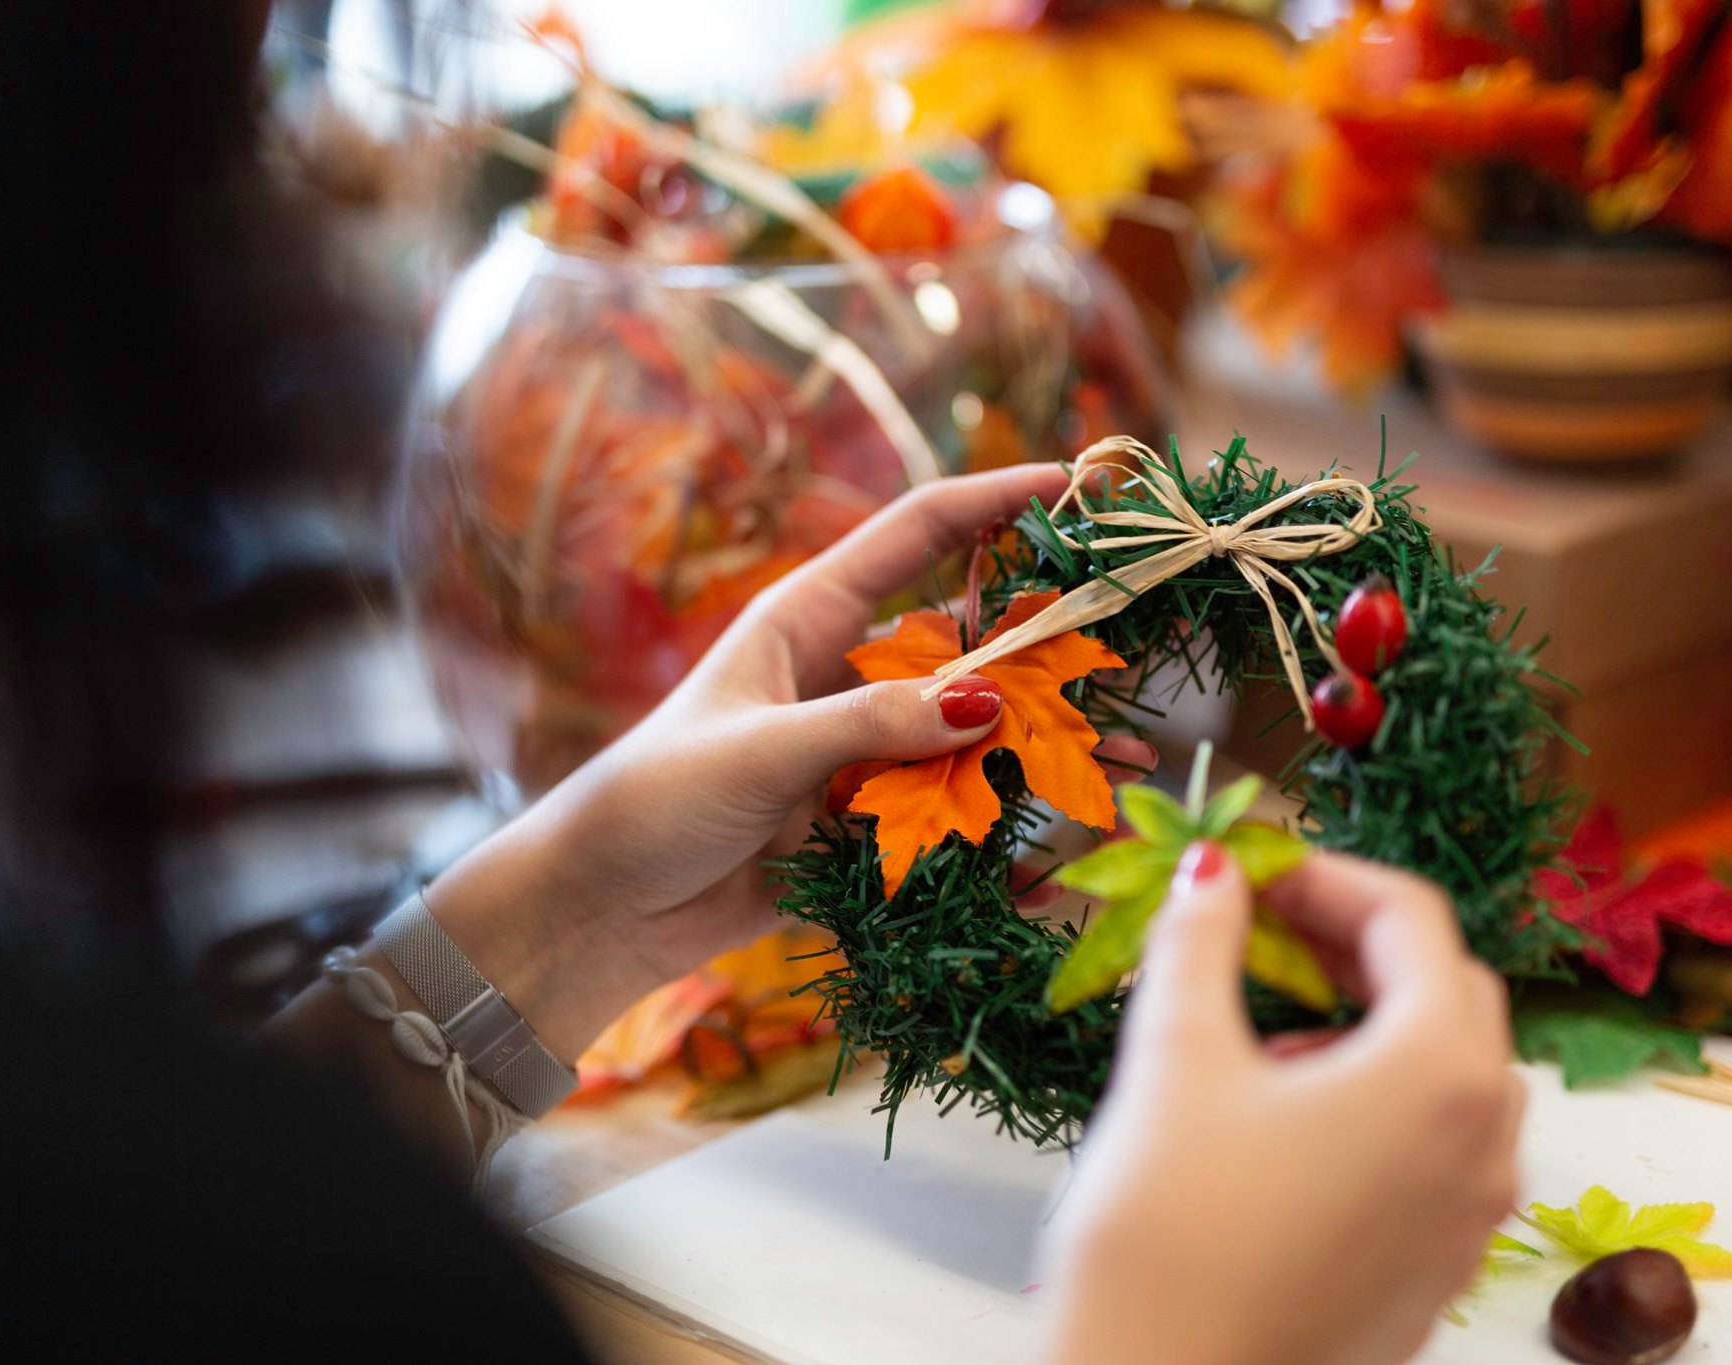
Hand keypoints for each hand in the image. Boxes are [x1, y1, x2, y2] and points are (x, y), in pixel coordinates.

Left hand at [427, 463, 1147, 1060]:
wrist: (597, 909)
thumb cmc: (654, 801)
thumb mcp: (761, 750)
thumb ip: (871, 724)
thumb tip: (990, 701)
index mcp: (810, 618)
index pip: (920, 532)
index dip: (998, 499)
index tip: (1077, 482)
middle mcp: (848, 672)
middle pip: (971, 639)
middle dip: (1053, 646)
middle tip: (1134, 652)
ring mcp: (862, 750)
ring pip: (975, 734)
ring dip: (1047, 747)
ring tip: (1130, 763)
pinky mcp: (864, 824)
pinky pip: (951, 818)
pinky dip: (1004, 834)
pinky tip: (1054, 860)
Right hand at [1039, 848, 1522, 1364]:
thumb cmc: (1171, 1227)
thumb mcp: (1176, 1058)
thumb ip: (1201, 942)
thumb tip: (1212, 872)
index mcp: (1439, 1070)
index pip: (1409, 918)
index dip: (1323, 875)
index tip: (1247, 873)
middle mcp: (1485, 1140)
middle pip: (1445, 990)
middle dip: (1355, 943)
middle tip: (1260, 931)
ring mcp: (1472, 1216)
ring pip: (1448, 1074)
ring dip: (1370, 1024)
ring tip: (1265, 1032)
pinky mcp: (1438, 1271)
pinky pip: (1434, 1151)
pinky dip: (1377, 1103)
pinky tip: (1284, 1121)